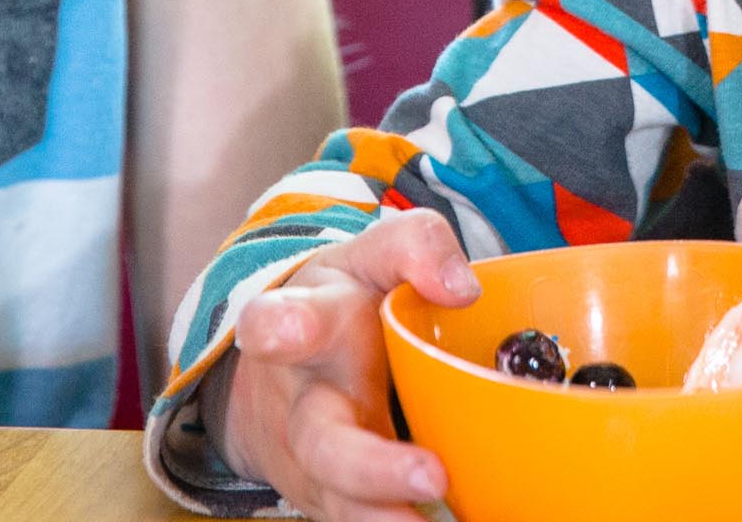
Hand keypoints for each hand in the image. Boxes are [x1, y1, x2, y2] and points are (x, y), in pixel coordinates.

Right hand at [209, 210, 478, 521]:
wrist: (288, 369)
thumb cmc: (346, 305)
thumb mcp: (371, 257)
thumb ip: (415, 247)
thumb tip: (462, 287)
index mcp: (309, 328)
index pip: (279, 321)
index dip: (280, 327)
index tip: (286, 328)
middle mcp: (308, 404)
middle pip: (324, 442)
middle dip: (369, 467)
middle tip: (429, 474)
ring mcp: (322, 463)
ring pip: (344, 501)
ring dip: (387, 516)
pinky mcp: (338, 501)